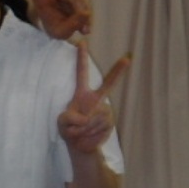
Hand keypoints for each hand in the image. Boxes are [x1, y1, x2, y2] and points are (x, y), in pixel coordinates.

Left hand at [58, 39, 129, 153]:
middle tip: (127, 59)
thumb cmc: (69, 130)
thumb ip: (68, 118)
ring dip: (83, 127)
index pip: (81, 73)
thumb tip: (85, 117)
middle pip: (108, 83)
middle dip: (118, 71)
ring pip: (94, 116)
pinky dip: (89, 132)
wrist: (81, 145)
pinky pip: (98, 125)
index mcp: (82, 94)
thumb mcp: (62, 123)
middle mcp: (96, 99)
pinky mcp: (110, 121)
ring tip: (80, 130)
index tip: (82, 42)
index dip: (81, 58)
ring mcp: (105, 110)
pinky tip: (88, 134)